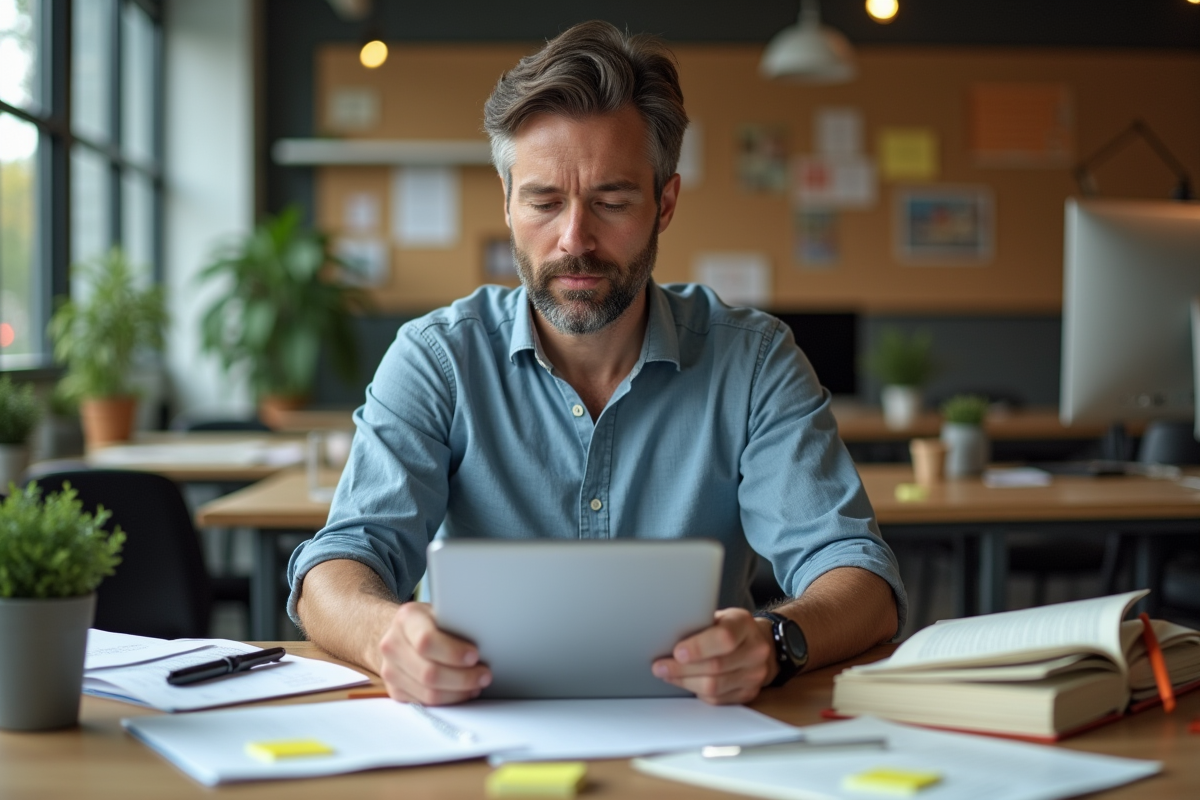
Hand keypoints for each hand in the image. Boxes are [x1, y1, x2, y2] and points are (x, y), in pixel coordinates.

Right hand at [377, 602, 491, 704]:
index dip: (453, 652)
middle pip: (428, 672)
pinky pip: (424, 704)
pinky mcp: (395, 690)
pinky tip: (462, 692)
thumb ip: (456, 622)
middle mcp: (392, 644)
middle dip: (462, 678)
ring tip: (477, 685)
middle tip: (484, 675)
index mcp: (406, 619)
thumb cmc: (430, 621)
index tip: (474, 655)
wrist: (401, 633)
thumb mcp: (441, 611)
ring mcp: (390, 670)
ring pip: (428, 693)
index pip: (426, 641)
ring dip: (458, 693)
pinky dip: (448, 701)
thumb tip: (487, 637)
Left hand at [651, 608, 775, 704]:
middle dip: (682, 669)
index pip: (724, 638)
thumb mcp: (720, 617)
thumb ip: (700, 625)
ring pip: (715, 687)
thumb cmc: (731, 628)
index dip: (698, 647)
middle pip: (716, 666)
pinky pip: (717, 700)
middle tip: (660, 667)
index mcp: (744, 625)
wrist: (760, 643)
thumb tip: (667, 637)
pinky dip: (697, 693)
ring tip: (668, 676)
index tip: (676, 652)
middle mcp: (755, 651)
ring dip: (685, 682)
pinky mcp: (749, 693)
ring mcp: (754, 675)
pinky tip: (686, 684)